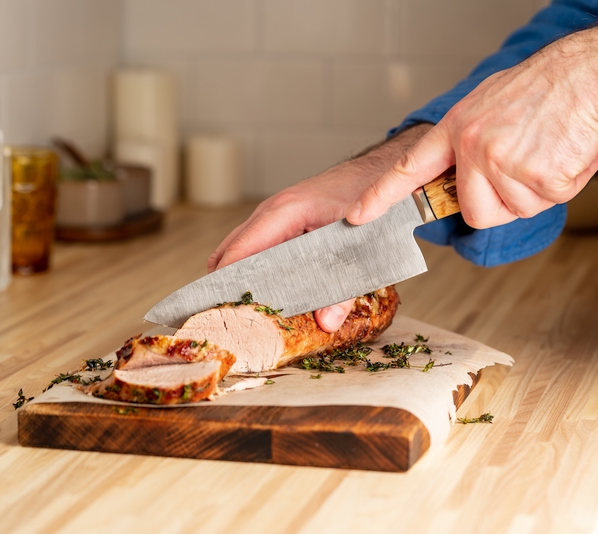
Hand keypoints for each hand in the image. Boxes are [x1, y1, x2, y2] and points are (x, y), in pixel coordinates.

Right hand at [208, 123, 432, 331]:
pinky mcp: (284, 221)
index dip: (225, 280)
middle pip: (231, 251)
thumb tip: (326, 321)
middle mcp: (273, 211)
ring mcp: (276, 214)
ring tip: (237, 311)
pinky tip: (262, 292)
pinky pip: (258, 246)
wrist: (382, 173)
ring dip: (240, 276)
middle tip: (223, 317)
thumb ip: (345, 288)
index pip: (241, 250)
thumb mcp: (362, 248)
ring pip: (242, 249)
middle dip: (225, 283)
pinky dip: (254, 268)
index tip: (215, 308)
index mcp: (285, 212)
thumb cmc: (369, 200)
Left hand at [346, 19, 597, 227]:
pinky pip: (545, 203)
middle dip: (502, 202)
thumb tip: (469, 179)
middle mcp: (472, 147)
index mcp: (458, 128)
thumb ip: (471, 143)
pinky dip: (563, 185)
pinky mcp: (535, 178)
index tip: (358, 215)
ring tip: (549, 151)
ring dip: (536, 192)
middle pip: (474, 212)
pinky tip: (566, 152)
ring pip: (513, 211)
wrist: (589, 74)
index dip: (382, 196)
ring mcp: (501, 163)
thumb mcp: (491, 106)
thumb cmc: (545, 90)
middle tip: (527, 166)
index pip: (409, 168)